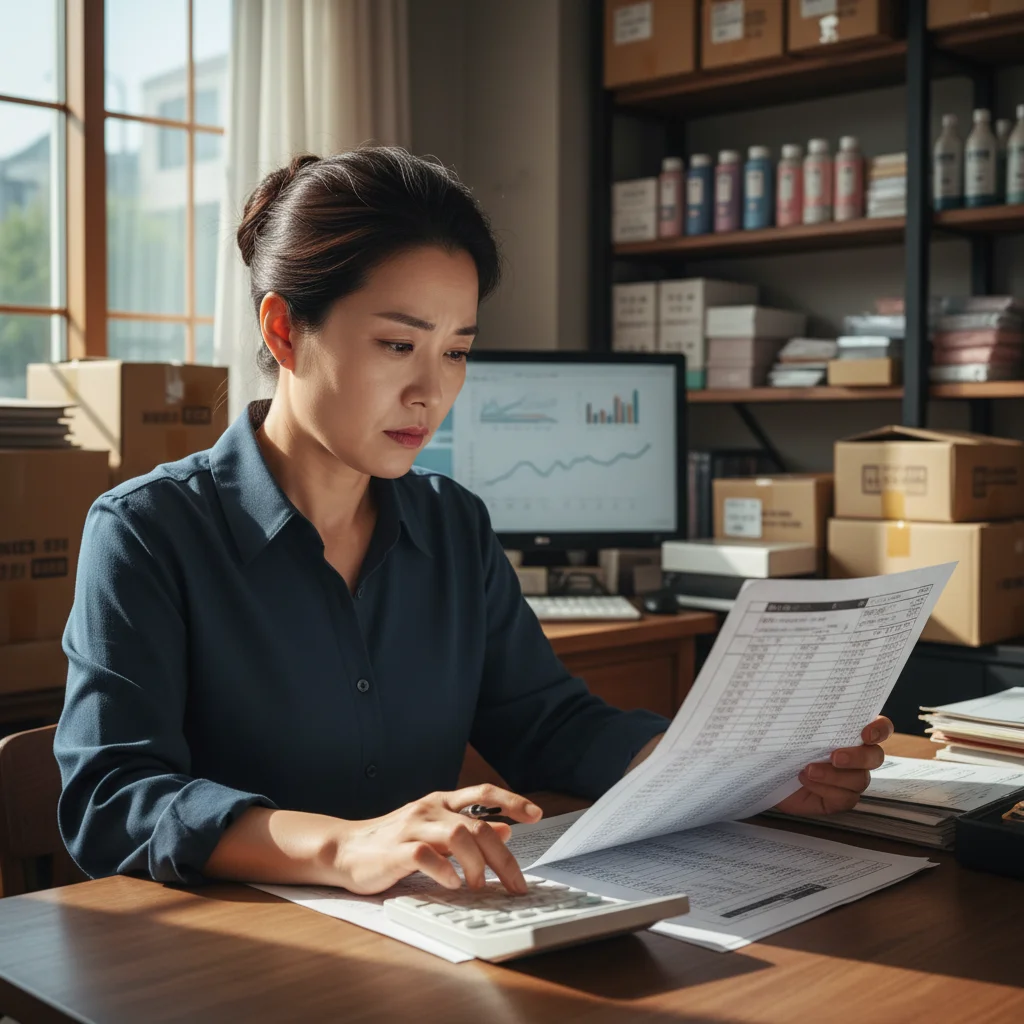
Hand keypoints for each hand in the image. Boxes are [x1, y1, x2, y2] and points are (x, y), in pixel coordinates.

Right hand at [331, 784, 542, 895]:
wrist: (343, 849)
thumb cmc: (391, 842)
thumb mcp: (434, 831)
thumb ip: (467, 829)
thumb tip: (507, 828)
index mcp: (440, 802)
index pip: (482, 792)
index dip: (512, 800)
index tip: (536, 814)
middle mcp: (429, 809)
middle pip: (478, 825)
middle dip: (502, 856)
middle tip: (516, 883)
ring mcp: (412, 828)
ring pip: (458, 835)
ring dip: (476, 865)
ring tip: (479, 887)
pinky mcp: (395, 851)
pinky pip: (427, 857)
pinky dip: (445, 872)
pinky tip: (452, 885)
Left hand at [773, 716, 893, 816]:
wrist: (762, 768)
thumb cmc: (777, 738)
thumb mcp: (787, 720)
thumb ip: (800, 707)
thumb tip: (795, 684)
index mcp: (849, 730)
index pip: (881, 727)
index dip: (880, 730)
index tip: (865, 733)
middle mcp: (855, 754)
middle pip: (875, 756)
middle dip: (858, 757)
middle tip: (835, 756)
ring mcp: (848, 778)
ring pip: (860, 780)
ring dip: (834, 776)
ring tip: (808, 769)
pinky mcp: (837, 798)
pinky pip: (845, 798)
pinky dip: (826, 790)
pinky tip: (806, 780)